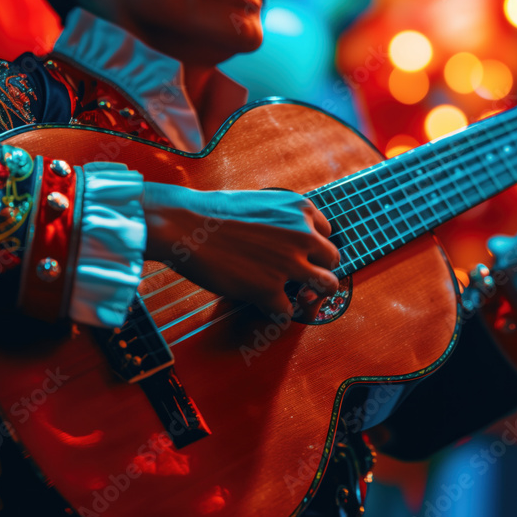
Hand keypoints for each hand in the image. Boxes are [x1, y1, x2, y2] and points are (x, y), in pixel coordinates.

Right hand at [142, 183, 340, 317]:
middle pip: (332, 260)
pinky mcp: (270, 289)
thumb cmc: (213, 212)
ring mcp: (289, 263)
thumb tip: (292, 241)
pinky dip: (279, 314)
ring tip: (299, 298)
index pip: (326, 234)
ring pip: (328, 286)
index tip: (300, 256)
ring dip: (314, 295)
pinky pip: (289, 311)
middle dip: (319, 271)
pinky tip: (266, 309)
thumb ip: (284, 220)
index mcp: (301, 209)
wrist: (184, 225)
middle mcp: (303, 234)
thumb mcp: (262, 202)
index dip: (313, 248)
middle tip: (302, 280)